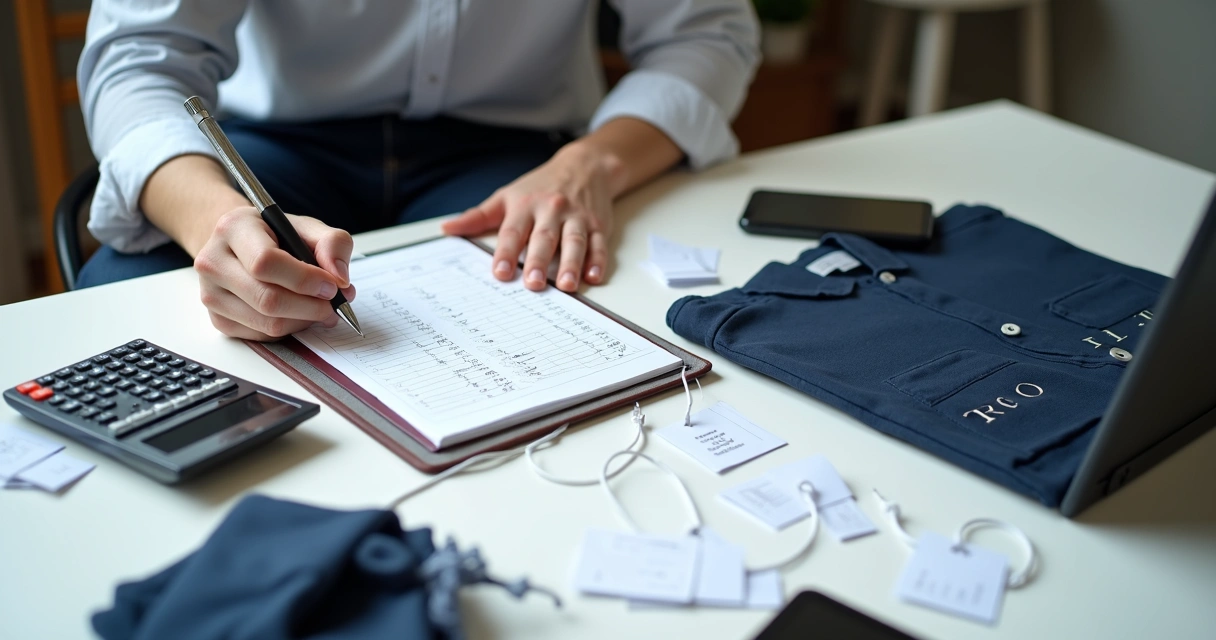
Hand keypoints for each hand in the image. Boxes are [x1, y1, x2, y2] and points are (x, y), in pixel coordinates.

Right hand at [194, 206, 355, 340]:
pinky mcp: (219, 320)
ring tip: (321, 308)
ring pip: (267, 324)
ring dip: (304, 321)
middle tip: (333, 303)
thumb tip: (339, 278)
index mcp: (233, 229)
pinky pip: (263, 336)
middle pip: (267, 299)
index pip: (265, 262)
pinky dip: (290, 329)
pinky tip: (299, 314)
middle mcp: (213, 262)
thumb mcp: (307, 227)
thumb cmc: (274, 235)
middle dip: (311, 307)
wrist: (239, 245)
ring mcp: (211, 294)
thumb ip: (332, 243)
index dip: (304, 279)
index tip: (332, 285)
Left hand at [441, 144, 619, 292]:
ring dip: (571, 264)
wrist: (584, 165)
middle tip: (533, 284)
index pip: (513, 232)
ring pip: (574, 241)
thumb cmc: (541, 185)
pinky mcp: (598, 224)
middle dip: (538, 262)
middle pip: (544, 238)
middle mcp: (551, 210)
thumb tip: (446, 229)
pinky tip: (594, 276)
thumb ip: (478, 217)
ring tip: (566, 285)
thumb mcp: (506, 196)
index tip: (500, 273)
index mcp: (525, 206)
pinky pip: (599, 243)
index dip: (505, 253)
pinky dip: (598, 260)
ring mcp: (577, 217)